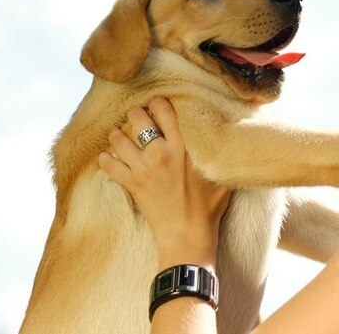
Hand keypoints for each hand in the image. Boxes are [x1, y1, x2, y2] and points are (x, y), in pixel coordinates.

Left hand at [98, 97, 232, 268]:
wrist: (188, 236)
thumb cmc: (209, 208)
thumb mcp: (221, 177)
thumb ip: (221, 156)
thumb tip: (232, 140)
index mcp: (182, 148)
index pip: (164, 112)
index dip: (158, 103)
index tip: (156, 103)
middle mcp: (160, 153)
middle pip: (138, 119)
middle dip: (136, 114)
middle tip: (137, 117)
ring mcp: (142, 169)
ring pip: (118, 139)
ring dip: (118, 135)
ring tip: (120, 135)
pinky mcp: (131, 184)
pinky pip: (108, 165)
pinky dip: (105, 159)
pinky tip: (108, 157)